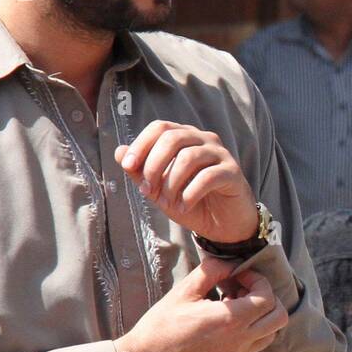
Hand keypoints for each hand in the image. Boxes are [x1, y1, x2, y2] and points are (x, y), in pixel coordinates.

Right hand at [113, 257, 287, 351]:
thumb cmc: (160, 327)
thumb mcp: (183, 291)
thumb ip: (211, 272)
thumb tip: (230, 264)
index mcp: (231, 321)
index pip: (267, 297)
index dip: (258, 281)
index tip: (238, 276)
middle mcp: (240, 343)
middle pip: (278, 318)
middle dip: (266, 299)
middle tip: (240, 291)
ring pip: (268, 336)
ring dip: (258, 318)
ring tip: (231, 308)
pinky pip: (250, 349)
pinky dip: (246, 334)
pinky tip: (221, 327)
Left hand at [115, 120, 258, 242]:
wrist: (223, 225)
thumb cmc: (190, 202)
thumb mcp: (159, 189)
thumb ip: (141, 171)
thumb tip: (119, 152)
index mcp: (185, 137)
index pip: (160, 127)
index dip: (141, 144)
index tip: (128, 166)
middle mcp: (204, 139)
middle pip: (173, 138)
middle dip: (153, 165)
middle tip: (147, 191)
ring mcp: (221, 154)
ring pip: (188, 157)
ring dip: (171, 183)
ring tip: (166, 203)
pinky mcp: (232, 172)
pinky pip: (207, 177)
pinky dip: (189, 195)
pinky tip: (184, 208)